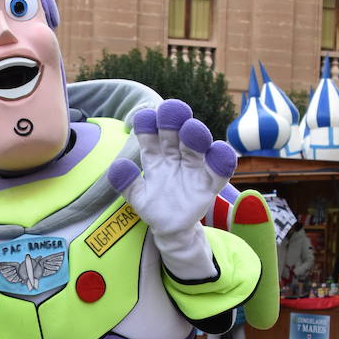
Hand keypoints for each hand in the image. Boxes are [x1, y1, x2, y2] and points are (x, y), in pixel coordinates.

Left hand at [108, 100, 236, 241]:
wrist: (174, 229)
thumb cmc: (156, 209)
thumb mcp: (138, 198)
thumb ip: (127, 183)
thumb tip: (117, 165)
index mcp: (155, 158)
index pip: (149, 136)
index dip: (147, 125)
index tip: (145, 116)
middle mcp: (175, 158)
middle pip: (174, 135)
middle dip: (172, 121)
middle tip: (171, 109)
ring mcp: (194, 169)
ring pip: (196, 147)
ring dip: (195, 136)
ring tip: (191, 129)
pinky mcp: (210, 184)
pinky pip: (218, 170)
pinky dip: (221, 160)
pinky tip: (219, 150)